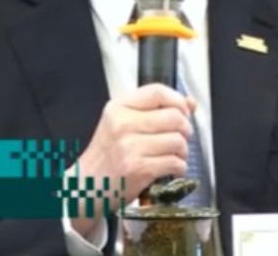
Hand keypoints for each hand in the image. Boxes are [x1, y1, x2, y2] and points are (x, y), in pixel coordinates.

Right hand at [70, 84, 195, 233]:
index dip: (178, 100)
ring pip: (178, 140)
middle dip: (185, 129)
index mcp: (118, 107)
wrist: (86, 185)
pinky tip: (171, 168)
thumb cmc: (107, 155)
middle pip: (174, 116)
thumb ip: (155, 110)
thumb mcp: (122, 123)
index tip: (183, 111)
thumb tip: (190, 103)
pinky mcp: (138, 169)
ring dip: (183, 151)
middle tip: (181, 137)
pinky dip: (179, 167)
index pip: (158, 92)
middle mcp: (123, 124)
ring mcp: (130, 147)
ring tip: (174, 155)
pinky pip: (175, 162)